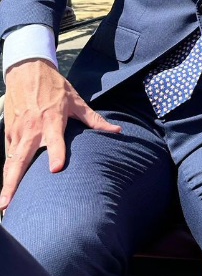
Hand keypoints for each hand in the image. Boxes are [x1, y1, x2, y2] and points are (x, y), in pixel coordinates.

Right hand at [1, 59, 120, 209]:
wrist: (27, 71)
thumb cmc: (55, 87)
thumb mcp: (76, 100)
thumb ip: (94, 120)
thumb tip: (116, 132)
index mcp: (52, 119)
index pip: (54, 139)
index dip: (56, 153)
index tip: (56, 169)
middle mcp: (32, 128)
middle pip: (20, 158)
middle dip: (13, 182)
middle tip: (9, 204)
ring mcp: (17, 131)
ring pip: (10, 161)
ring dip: (6, 182)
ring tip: (4, 204)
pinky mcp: (8, 132)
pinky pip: (7, 155)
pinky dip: (6, 171)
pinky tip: (7, 187)